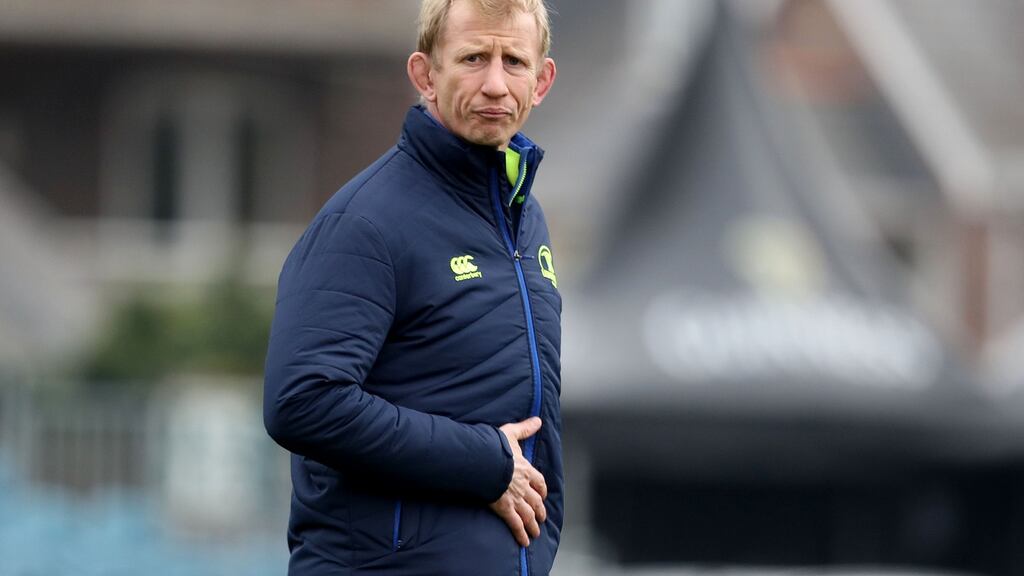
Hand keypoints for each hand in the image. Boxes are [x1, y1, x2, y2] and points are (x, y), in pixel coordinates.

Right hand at [489, 417, 547, 546]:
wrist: (483, 462)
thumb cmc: (494, 447)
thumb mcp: (510, 433)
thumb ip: (524, 428)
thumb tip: (537, 420)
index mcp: (526, 469)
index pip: (539, 482)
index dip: (541, 489)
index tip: (542, 495)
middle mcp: (523, 486)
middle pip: (536, 502)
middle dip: (540, 511)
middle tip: (541, 518)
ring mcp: (515, 498)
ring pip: (528, 515)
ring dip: (533, 525)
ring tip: (535, 533)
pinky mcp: (504, 508)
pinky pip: (515, 524)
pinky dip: (521, 534)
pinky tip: (524, 542)